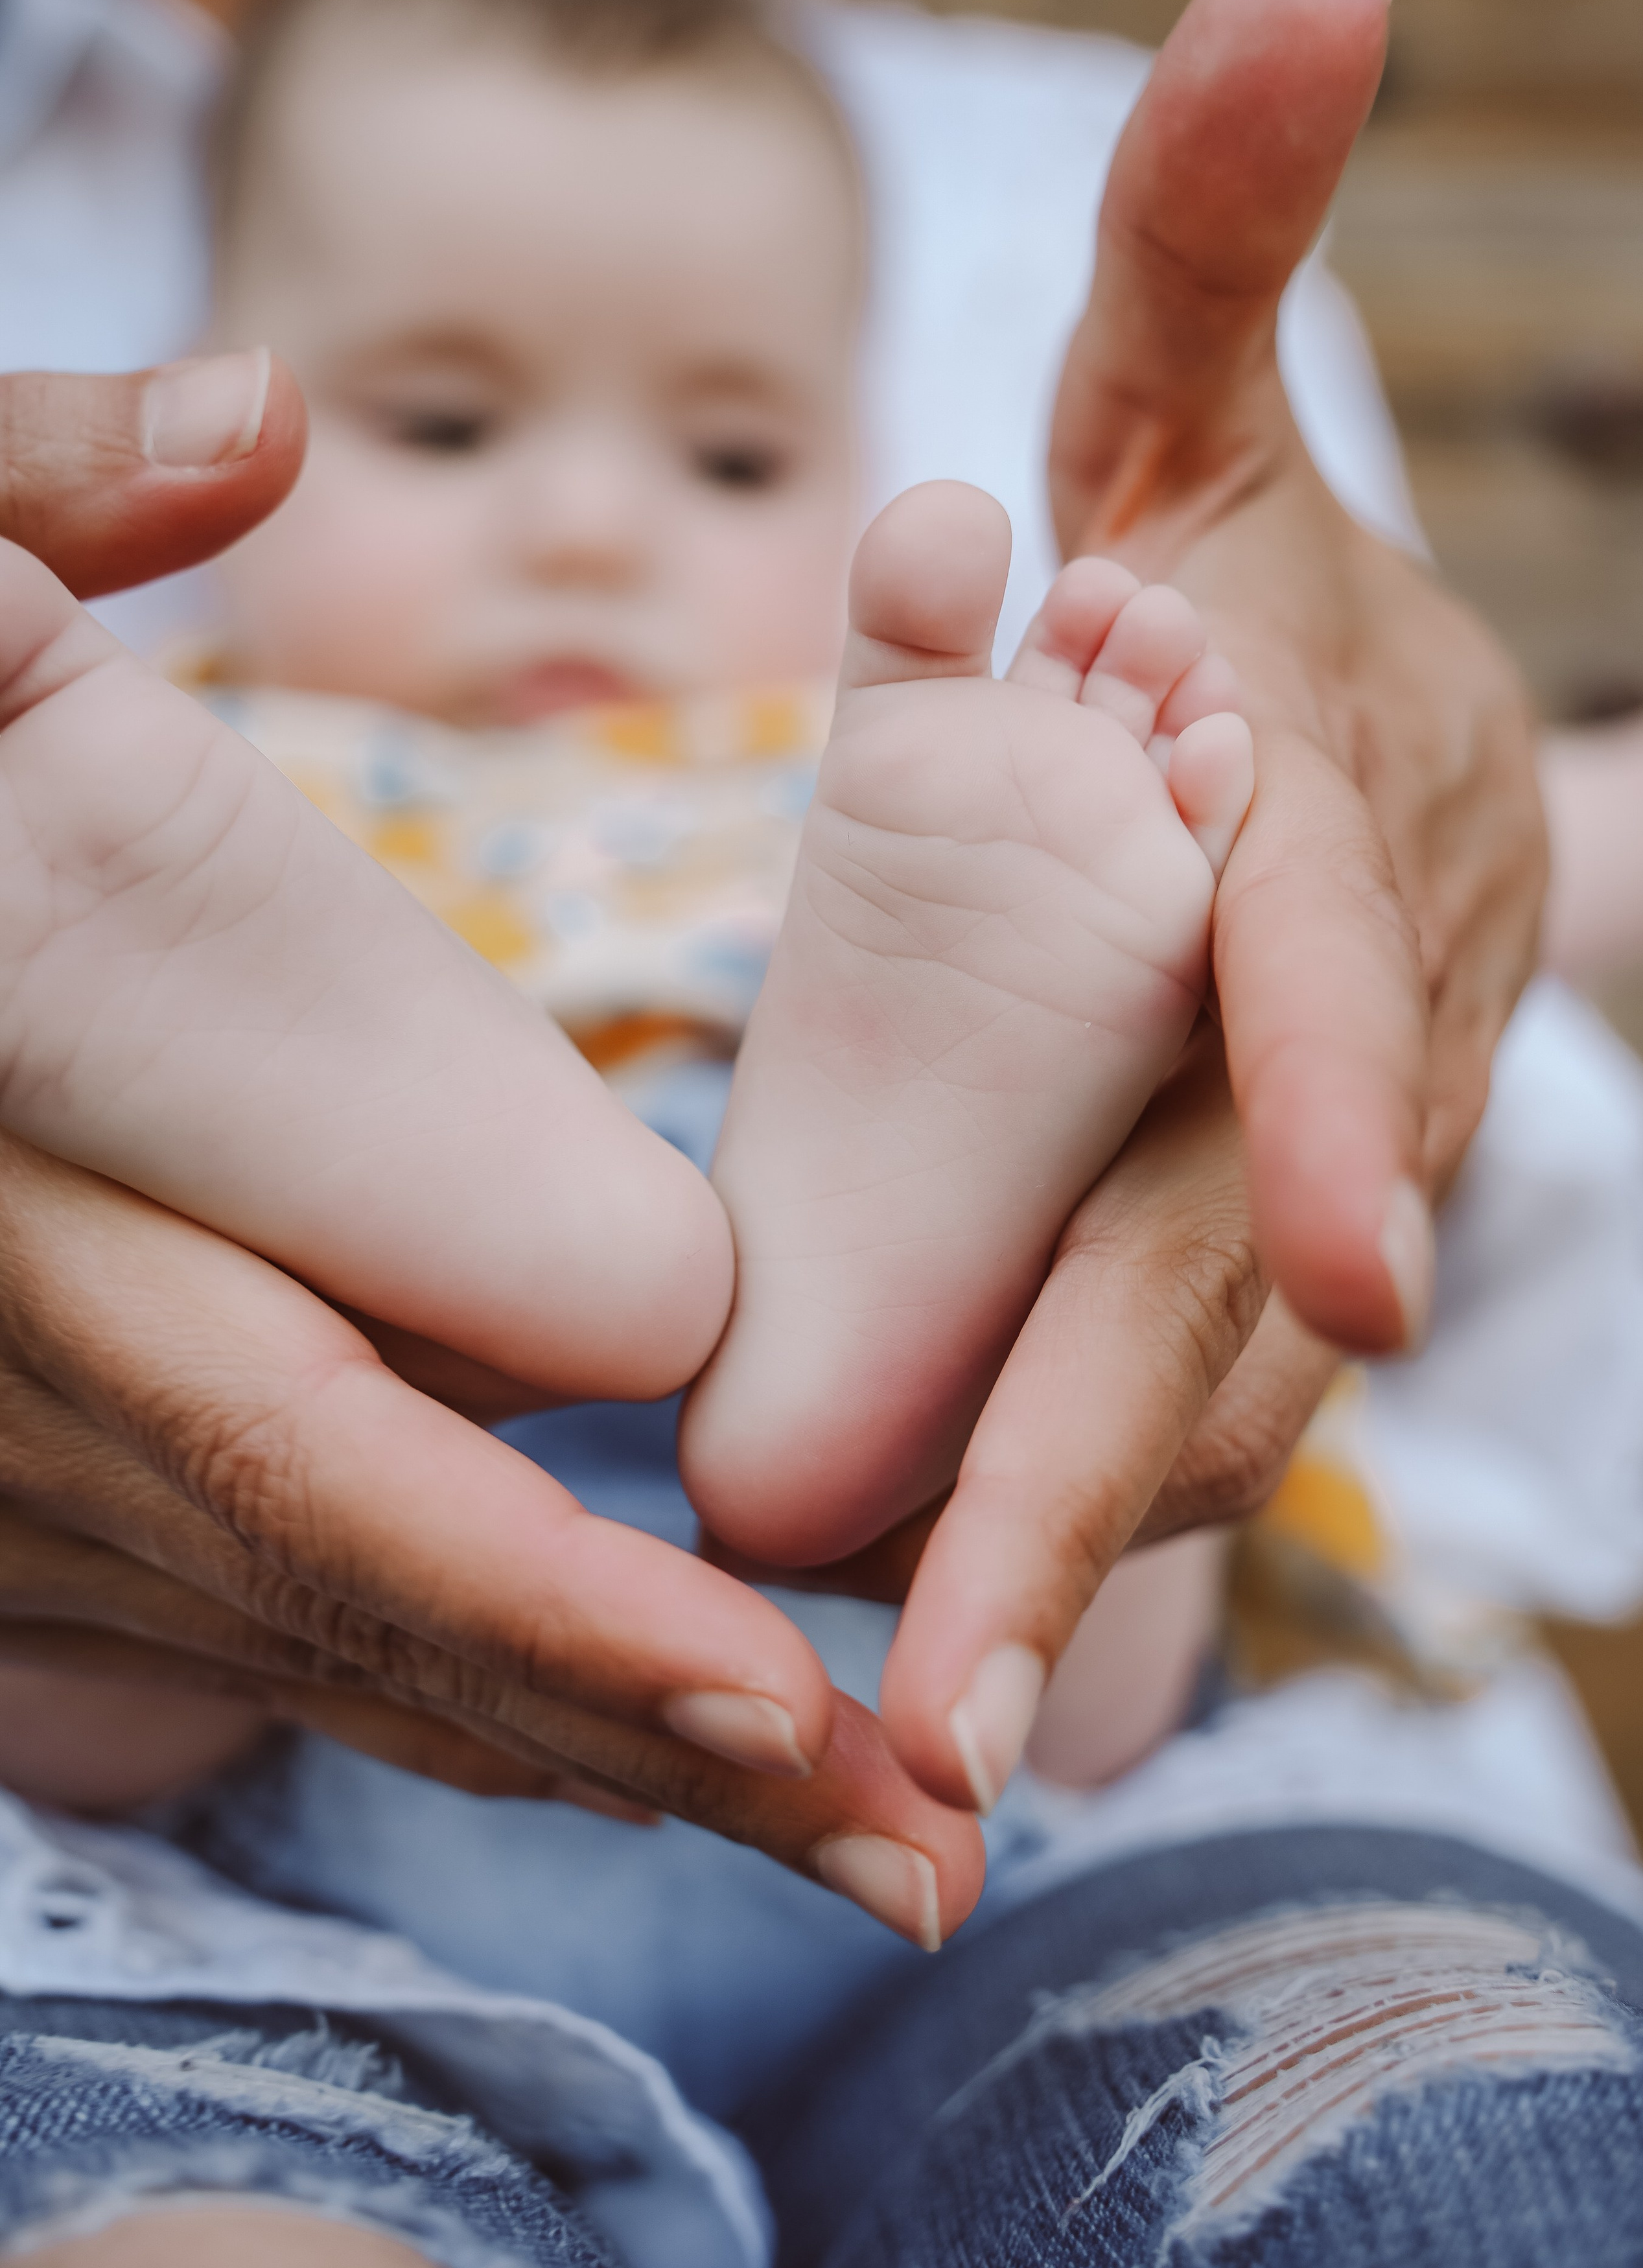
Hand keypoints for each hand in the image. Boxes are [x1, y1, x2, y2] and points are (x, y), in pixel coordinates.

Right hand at [0, 363, 979, 1946]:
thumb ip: (24, 510)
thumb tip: (251, 415)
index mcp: (34, 1219)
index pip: (305, 1452)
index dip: (541, 1597)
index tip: (783, 1690)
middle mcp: (33, 1403)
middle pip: (372, 1619)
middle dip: (654, 1752)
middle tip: (927, 1853)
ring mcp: (26, 1492)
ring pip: (350, 1661)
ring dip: (605, 1760)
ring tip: (870, 1834)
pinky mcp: (50, 1506)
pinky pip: (306, 1629)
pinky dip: (497, 1689)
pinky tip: (671, 1737)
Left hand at [875, 0, 1545, 1808]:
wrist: (1314, 744)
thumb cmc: (1220, 584)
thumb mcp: (1191, 411)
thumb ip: (1209, 242)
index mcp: (1328, 841)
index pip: (1333, 991)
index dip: (1337, 1120)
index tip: (1342, 1304)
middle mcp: (1335, 1049)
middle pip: (1222, 1271)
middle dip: (1096, 1475)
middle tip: (950, 1686)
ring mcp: (1294, 1183)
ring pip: (1190, 1390)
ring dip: (1061, 1562)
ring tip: (904, 1741)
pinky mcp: (1234, 1262)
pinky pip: (1156, 1408)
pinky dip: (1061, 1532)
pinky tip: (940, 1661)